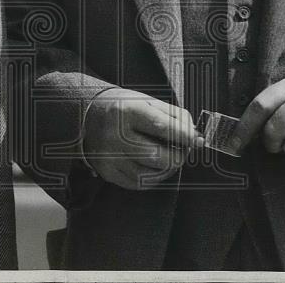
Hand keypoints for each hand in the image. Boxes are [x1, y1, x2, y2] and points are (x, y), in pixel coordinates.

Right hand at [82, 88, 203, 189]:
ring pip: (151, 174)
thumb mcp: (147, 101)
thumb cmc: (124, 108)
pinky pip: (140, 183)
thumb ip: (174, 116)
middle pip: (158, 156)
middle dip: (179, 156)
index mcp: (126, 111)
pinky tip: (155, 165)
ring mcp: (110, 157)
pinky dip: (154, 177)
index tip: (195, 140)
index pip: (161, 127)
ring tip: (169, 156)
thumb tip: (195, 137)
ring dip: (168, 168)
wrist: (88, 116)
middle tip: (183, 149)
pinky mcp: (108, 172)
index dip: (184, 136)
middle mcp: (115, 135)